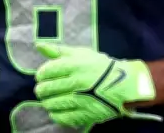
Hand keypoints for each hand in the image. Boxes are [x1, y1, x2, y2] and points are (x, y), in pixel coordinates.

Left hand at [34, 43, 161, 128]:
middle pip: (46, 89)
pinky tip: (57, 110)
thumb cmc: (100, 67)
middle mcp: (76, 82)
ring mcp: (80, 100)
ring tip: (50, 99)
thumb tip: (38, 45)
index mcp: (75, 65)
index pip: (47, 71)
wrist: (125, 85)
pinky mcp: (85, 114)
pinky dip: (55, 114)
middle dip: (42, 89)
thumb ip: (59, 51)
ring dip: (47, 102)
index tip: (42, 76)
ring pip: (51, 104)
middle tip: (44, 89)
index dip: (41, 74)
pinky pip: (61, 117)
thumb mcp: (81, 54)